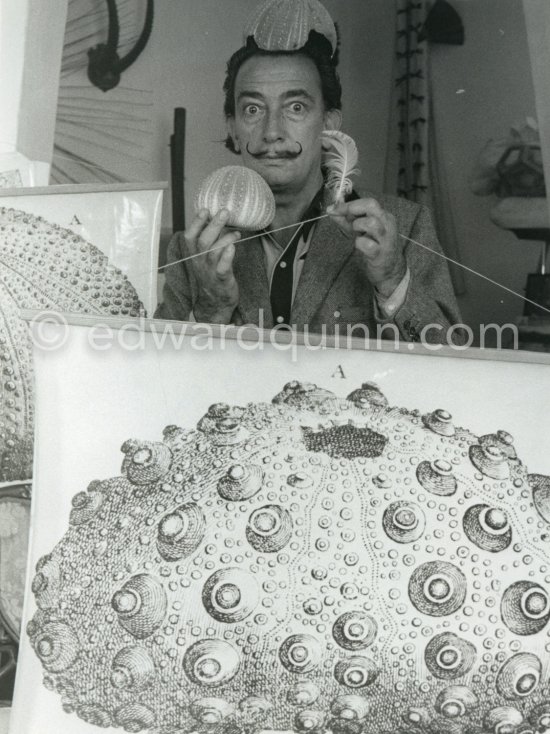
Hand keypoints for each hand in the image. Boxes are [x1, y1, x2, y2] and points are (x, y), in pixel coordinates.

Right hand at [184, 208, 239, 322]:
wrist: (215, 303)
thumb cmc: (213, 275)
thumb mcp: (206, 258)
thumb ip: (211, 241)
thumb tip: (220, 219)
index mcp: (195, 255)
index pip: (190, 236)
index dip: (196, 222)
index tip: (205, 209)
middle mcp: (200, 262)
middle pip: (203, 241)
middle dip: (213, 225)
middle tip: (225, 211)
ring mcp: (210, 271)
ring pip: (213, 252)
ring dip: (225, 238)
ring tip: (237, 232)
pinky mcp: (222, 279)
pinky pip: (222, 267)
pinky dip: (227, 256)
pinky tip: (233, 247)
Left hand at [328, 198, 406, 296]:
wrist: (390, 270)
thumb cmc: (376, 248)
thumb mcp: (361, 231)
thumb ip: (346, 220)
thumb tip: (332, 210)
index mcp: (383, 216)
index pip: (368, 202)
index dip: (348, 204)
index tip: (333, 208)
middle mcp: (387, 224)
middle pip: (371, 206)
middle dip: (351, 208)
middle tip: (341, 216)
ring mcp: (385, 239)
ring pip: (371, 223)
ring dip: (358, 225)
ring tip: (357, 233)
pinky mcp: (380, 254)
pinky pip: (368, 244)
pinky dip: (359, 243)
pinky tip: (360, 246)